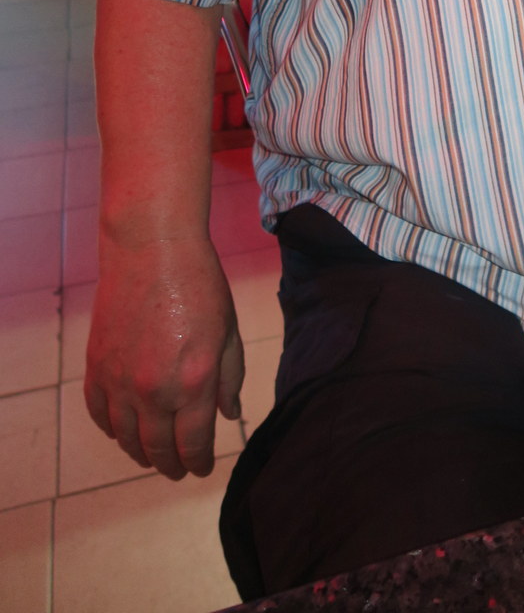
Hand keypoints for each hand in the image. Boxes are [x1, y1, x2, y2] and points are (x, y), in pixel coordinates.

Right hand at [84, 233, 243, 479]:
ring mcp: (120, 381)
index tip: (202, 469)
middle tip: (178, 471)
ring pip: (126, 438)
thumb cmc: (200, 284)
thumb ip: (229, 378)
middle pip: (159, 449)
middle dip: (171, 465)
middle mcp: (154, 390)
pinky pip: (99, 413)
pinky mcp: (97, 366)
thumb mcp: (228, 331)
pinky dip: (111, 428)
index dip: (199, 462)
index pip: (194, 443)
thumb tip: (229, 414)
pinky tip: (122, 430)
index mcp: (194, 383)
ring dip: (140, 453)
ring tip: (152, 457)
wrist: (152, 249)